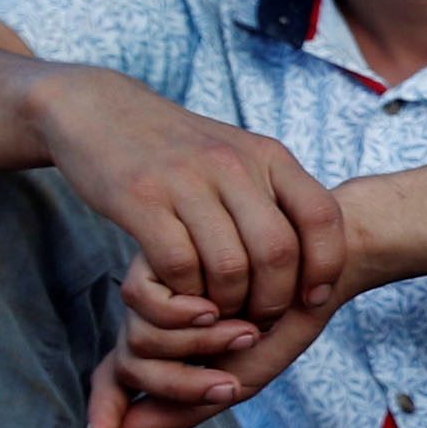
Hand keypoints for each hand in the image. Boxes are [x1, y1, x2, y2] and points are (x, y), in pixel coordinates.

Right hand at [27, 69, 349, 322]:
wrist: (100, 109)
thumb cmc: (178, 150)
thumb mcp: (238, 156)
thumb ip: (274, 196)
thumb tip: (318, 255)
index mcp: (268, 155)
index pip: (322, 216)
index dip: (326, 266)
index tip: (313, 298)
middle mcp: (233, 164)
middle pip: (278, 252)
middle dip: (274, 299)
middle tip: (259, 318)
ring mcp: (186, 180)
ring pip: (230, 267)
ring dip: (229, 304)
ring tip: (222, 312)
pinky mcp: (140, 199)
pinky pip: (180, 266)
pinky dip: (186, 294)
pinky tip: (183, 296)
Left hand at [85, 259, 335, 427]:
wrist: (324, 266)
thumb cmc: (288, 319)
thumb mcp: (245, 374)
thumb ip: (192, 405)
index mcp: (169, 346)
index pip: (119, 378)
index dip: (106, 407)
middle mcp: (155, 317)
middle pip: (130, 365)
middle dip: (179, 385)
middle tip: (230, 385)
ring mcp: (156, 285)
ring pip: (136, 338)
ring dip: (193, 347)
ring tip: (245, 334)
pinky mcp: (159, 252)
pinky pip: (141, 299)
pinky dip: (182, 314)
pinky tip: (217, 307)